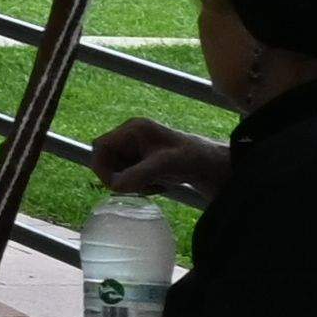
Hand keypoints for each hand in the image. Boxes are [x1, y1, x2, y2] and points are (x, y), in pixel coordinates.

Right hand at [81, 121, 226, 202]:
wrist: (215, 166)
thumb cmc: (194, 159)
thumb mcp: (165, 166)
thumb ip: (138, 175)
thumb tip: (114, 186)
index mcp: (133, 129)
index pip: (101, 146)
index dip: (103, 167)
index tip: (116, 184)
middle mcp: (132, 136)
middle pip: (107, 159)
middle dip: (119, 176)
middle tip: (138, 187)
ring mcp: (137, 148)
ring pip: (117, 169)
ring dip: (131, 182)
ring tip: (154, 185)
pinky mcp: (144, 159)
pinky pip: (128, 174)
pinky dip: (139, 184)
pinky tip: (158, 185)